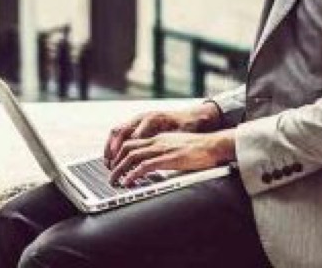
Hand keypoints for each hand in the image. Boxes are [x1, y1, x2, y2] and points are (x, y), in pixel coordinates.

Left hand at [108, 130, 235, 186]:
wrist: (213, 145)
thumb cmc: (198, 149)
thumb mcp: (175, 147)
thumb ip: (163, 153)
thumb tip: (154, 165)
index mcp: (157, 138)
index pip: (131, 142)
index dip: (118, 153)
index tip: (113, 165)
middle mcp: (156, 141)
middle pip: (127, 148)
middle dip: (114, 161)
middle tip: (109, 174)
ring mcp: (161, 149)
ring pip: (132, 156)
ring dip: (120, 169)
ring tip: (114, 181)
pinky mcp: (168, 158)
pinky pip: (145, 166)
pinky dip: (134, 174)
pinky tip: (129, 182)